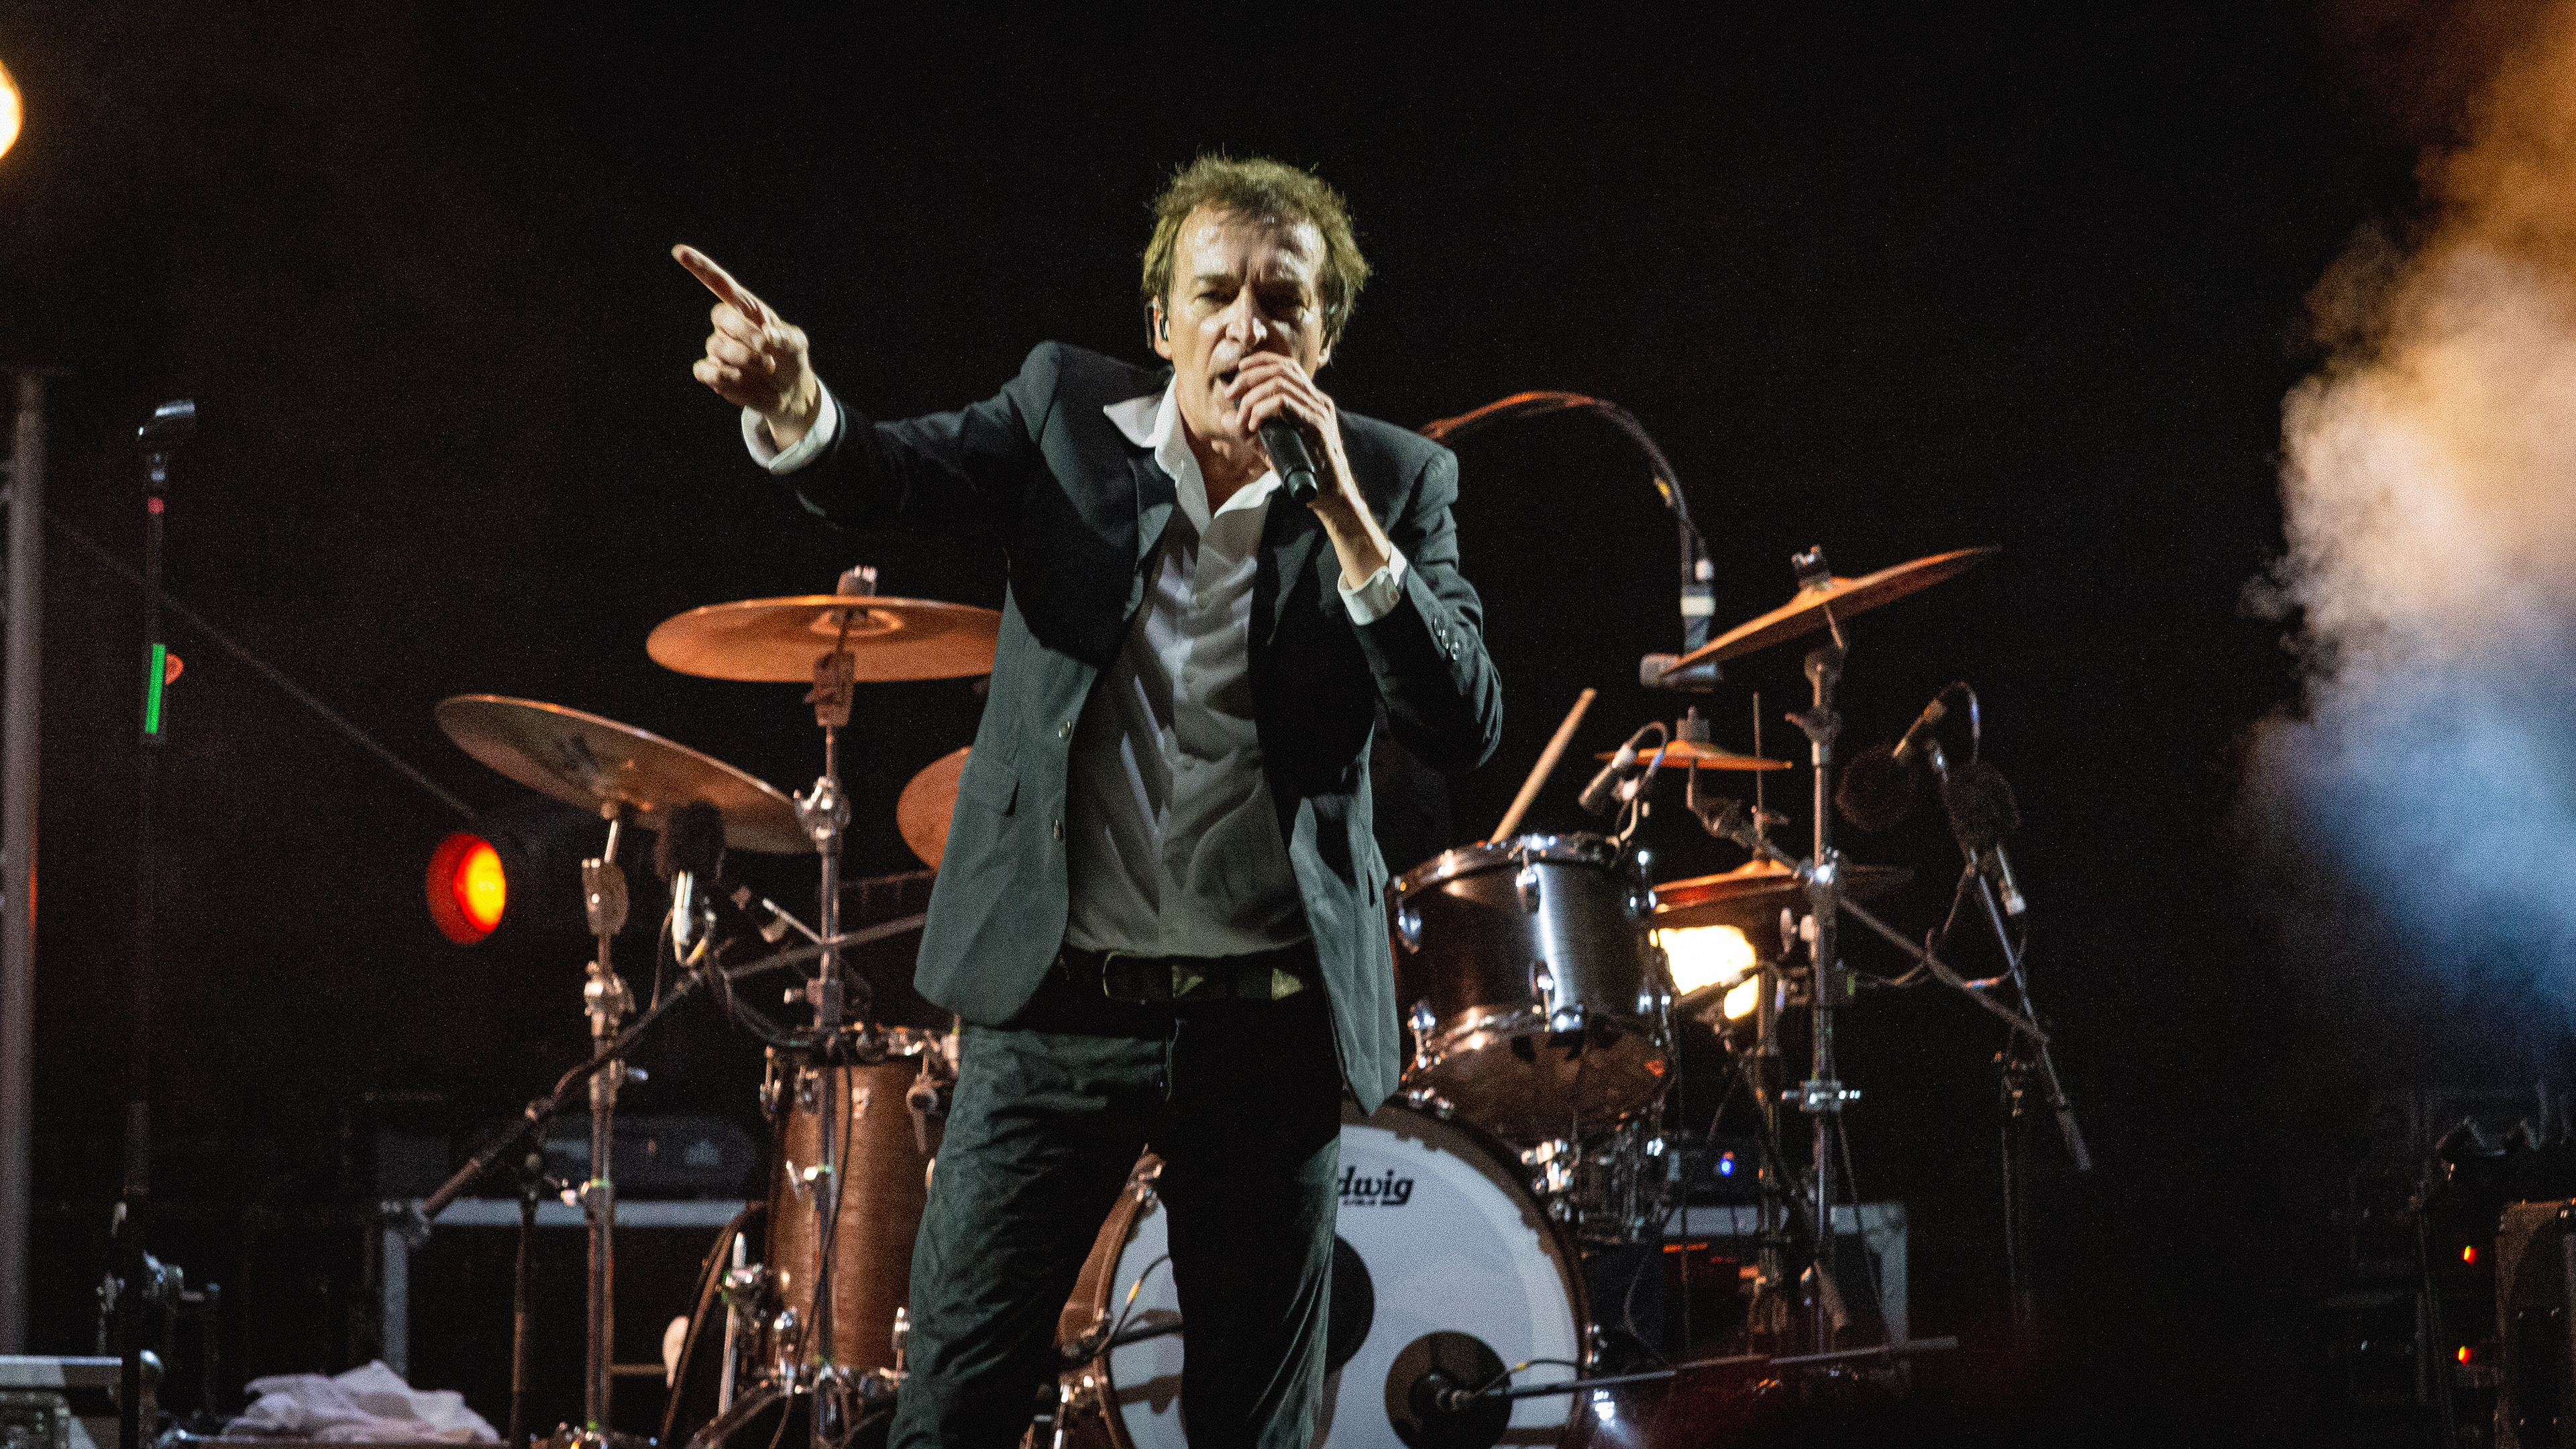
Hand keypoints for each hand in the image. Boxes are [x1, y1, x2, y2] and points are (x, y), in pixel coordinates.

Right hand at [675, 244, 821, 446]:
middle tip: (767, 349)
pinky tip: (739, 378)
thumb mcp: (796, 344)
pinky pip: (705, 371)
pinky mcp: (714, 373)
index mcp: (746, 309)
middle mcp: (728, 325)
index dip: (700, 268)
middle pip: (720, 316)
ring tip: (766, 366)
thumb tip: (767, 335)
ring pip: (717, 346)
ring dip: (744, 359)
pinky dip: (723, 376)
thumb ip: (785, 338)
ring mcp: (718, 349)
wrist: (788, 391)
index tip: (679, 252)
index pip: (719, 284)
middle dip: (746, 333)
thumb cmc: (791, 359)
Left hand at [1225, 353, 1394, 586]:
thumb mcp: (1271, 447)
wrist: (1329, 494)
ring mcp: (1319, 411)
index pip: (1287, 366)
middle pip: (1280, 369)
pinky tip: (1254, 423)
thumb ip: (1250, 432)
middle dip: (1249, 377)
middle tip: (1230, 393)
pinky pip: (1283, 403)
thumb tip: (1226, 417)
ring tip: (1243, 417)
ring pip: (1279, 384)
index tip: (1238, 370)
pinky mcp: (1316, 424)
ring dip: (1253, 397)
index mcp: (1311, 400)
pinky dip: (1262, 409)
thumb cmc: (1303, 471)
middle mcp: (1318, 400)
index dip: (1260, 361)